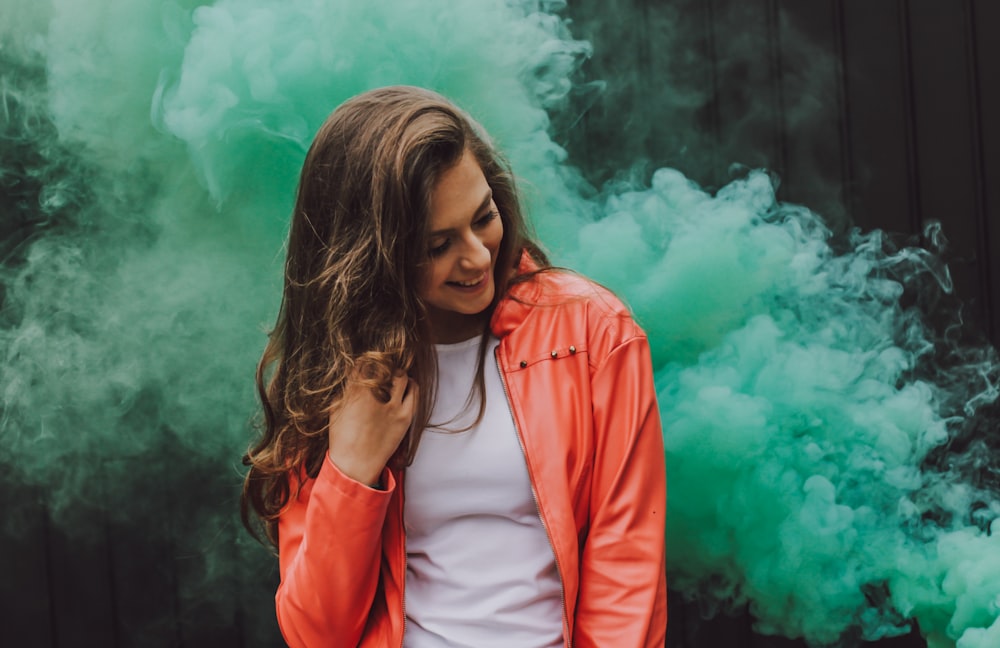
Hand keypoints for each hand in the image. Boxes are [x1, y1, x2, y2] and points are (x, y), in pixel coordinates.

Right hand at [327, 371, 417, 485]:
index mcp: (354, 393)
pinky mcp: (405, 417)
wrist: (356, 466)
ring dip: (396, 373)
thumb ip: (345, 389)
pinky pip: (414, 391)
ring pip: (400, 375)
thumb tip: (355, 374)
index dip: (364, 361)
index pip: (363, 364)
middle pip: (384, 366)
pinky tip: (405, 386)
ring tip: (392, 377)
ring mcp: (392, 407)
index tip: (365, 363)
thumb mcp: (335, 410)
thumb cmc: (342, 438)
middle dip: (382, 365)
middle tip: (380, 368)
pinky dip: (410, 384)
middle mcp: (374, 397)